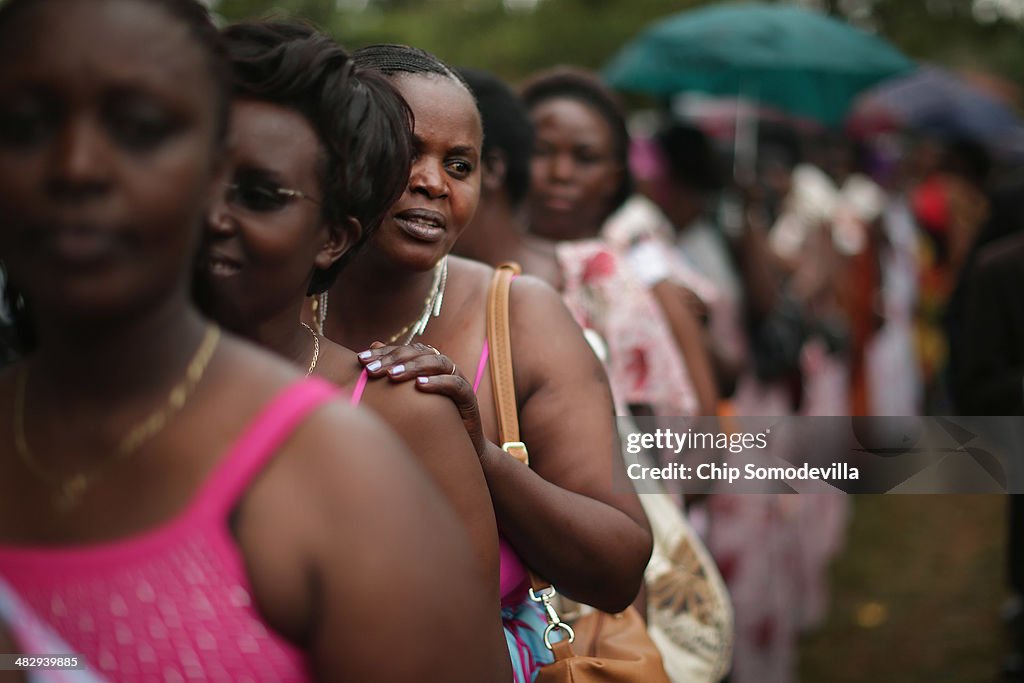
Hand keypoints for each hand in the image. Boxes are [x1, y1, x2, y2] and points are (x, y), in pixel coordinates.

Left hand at [357, 342, 486, 456]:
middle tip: (372, 370)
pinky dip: (438, 382)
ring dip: (413, 367)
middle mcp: (443, 368)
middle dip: (393, 360)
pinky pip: (455, 384)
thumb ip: (390, 374)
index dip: (383, 352)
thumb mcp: (405, 399)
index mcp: (428, 364)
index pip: (404, 350)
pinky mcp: (469, 397)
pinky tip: (419, 385)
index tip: (361, 360)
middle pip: (419, 353)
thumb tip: (370, 349)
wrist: (456, 449)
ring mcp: (457, 380)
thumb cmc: (428, 422)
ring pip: (438, 363)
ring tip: (392, 376)